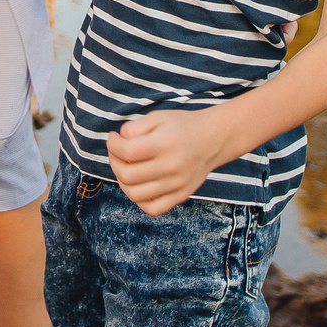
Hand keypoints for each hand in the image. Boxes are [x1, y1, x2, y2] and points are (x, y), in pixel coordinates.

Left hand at [104, 107, 238, 216]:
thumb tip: (117, 143)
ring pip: (135, 195)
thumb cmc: (181, 126)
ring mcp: (176, 185)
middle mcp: (171, 167)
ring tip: (126, 167)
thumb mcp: (158, 117)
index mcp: (165, 144)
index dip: (113, 144)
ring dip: (122, 181)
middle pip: (127, 175)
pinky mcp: (180, 196)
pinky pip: (152, 209)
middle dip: (114, 161)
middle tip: (118, 152)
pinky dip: (139, 200)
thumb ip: (134, 128)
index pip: (127, 151)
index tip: (114, 138)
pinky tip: (139, 184)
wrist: (213, 140)